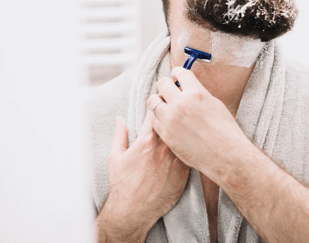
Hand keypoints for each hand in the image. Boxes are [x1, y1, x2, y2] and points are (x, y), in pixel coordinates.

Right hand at [96, 112, 189, 241]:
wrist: (134, 211)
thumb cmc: (123, 184)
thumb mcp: (116, 157)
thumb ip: (119, 135)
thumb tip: (120, 119)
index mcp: (147, 140)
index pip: (156, 112)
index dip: (159, 102)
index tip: (161, 98)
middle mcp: (164, 147)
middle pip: (175, 120)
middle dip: (175, 111)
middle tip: (177, 107)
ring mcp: (177, 158)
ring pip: (186, 135)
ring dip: (186, 127)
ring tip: (188, 121)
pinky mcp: (186, 170)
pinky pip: (192, 151)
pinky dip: (192, 145)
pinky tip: (193, 141)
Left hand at [147, 67, 250, 181]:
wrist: (225, 154)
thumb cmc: (225, 130)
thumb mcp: (214, 104)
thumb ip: (197, 94)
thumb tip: (185, 88)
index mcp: (196, 93)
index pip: (180, 72)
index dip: (177, 73)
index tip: (176, 76)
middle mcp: (181, 103)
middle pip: (162, 83)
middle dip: (166, 85)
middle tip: (169, 90)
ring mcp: (171, 119)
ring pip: (153, 101)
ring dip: (159, 100)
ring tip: (165, 105)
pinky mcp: (166, 134)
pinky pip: (153, 119)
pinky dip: (158, 117)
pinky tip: (166, 119)